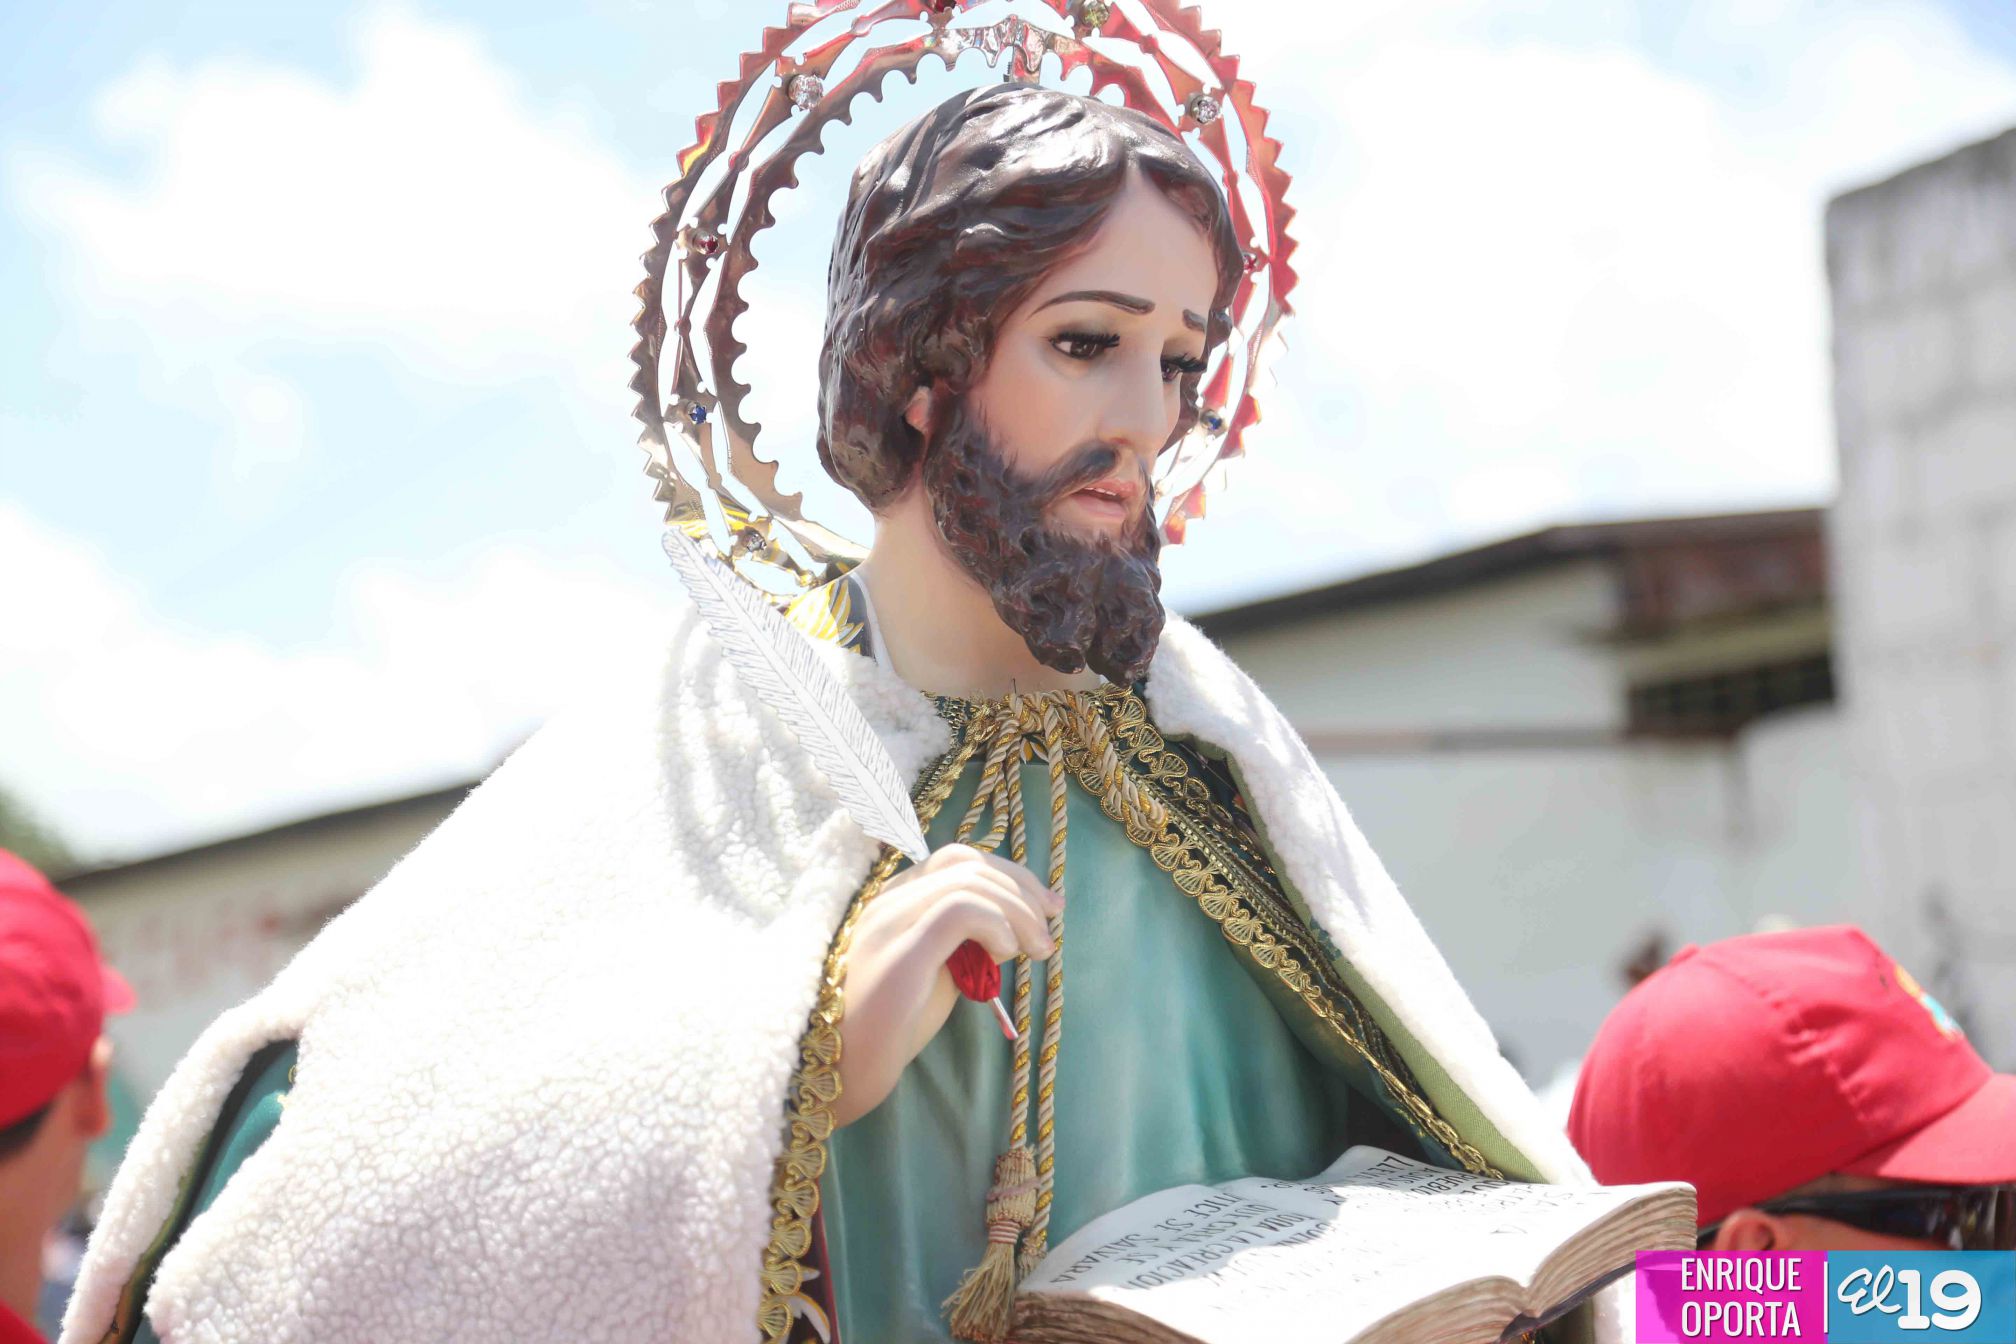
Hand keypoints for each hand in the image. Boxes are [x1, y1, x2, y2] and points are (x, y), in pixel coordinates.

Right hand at [833, 844, 1062, 1126]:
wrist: (838, 1072)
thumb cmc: (887, 1029)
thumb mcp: (936, 976)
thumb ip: (966, 945)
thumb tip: (1010, 930)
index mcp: (894, 901)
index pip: (957, 860)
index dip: (1009, 875)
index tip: (1045, 906)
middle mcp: (887, 900)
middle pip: (967, 862)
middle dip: (1022, 887)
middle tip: (1050, 924)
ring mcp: (889, 920)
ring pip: (969, 881)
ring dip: (1018, 911)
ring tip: (1037, 950)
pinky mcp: (900, 950)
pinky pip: (960, 910)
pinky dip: (997, 924)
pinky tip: (1006, 954)